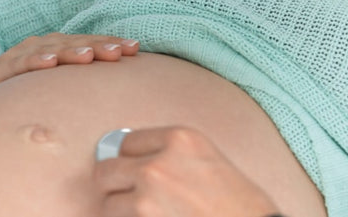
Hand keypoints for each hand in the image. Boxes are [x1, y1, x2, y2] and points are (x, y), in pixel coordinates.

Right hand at [0, 32, 139, 112]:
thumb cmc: (27, 88)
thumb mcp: (57, 85)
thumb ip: (84, 83)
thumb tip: (122, 89)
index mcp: (61, 49)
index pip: (91, 44)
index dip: (112, 44)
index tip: (135, 49)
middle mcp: (44, 47)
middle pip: (75, 45)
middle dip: (98, 47)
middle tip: (118, 52)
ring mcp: (21, 55)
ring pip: (50, 51)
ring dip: (70, 52)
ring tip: (88, 56)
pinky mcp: (0, 70)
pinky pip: (18, 64)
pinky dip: (33, 61)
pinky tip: (47, 62)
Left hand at [93, 126, 281, 216]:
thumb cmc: (241, 205)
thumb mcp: (210, 161)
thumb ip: (172, 156)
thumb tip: (131, 163)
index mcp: (180, 139)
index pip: (127, 142)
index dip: (132, 160)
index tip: (139, 172)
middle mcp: (158, 164)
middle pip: (106, 170)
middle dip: (117, 186)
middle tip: (134, 199)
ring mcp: (145, 198)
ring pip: (107, 204)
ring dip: (122, 213)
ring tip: (152, 215)